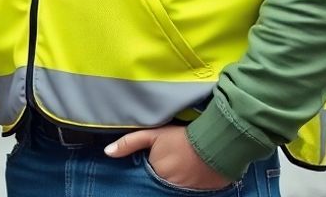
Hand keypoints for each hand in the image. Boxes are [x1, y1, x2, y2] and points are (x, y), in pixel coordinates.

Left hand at [105, 125, 232, 190]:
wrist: (218, 141)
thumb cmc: (182, 136)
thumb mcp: (153, 134)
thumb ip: (129, 143)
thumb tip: (108, 152)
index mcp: (156, 173)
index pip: (146, 175)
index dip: (149, 167)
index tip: (154, 160)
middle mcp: (169, 186)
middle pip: (160, 182)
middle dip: (161, 175)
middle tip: (169, 162)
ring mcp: (186, 191)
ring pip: (174, 187)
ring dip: (175, 179)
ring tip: (180, 166)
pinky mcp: (201, 193)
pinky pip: (188, 190)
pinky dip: (188, 184)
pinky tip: (191, 174)